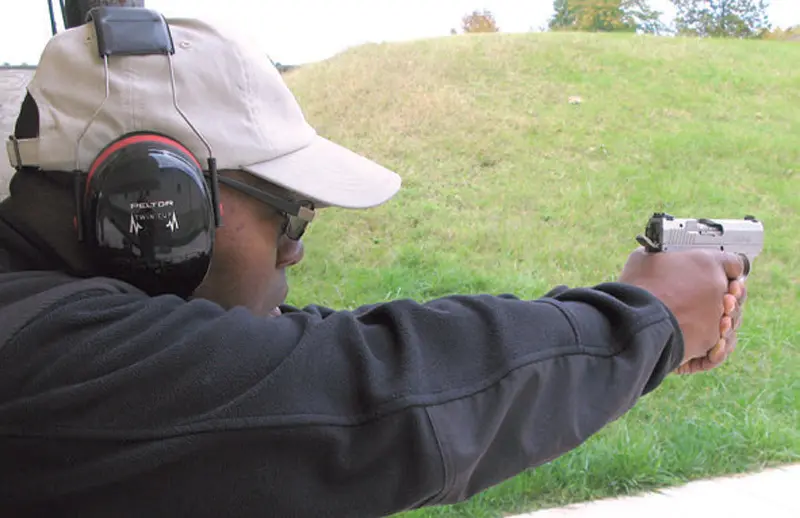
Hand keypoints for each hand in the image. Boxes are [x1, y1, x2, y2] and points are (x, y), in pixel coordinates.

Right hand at [619, 248, 745, 372]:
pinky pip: (720, 341)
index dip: (725, 269)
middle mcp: (720, 288)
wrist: (637, 322)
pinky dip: (710, 340)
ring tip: (695, 319)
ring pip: (730, 319)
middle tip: (703, 297)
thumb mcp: (644, 258)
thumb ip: (661, 257)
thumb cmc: (639, 288)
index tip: (715, 273)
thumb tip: (656, 258)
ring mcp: (718, 316)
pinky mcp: (710, 340)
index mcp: (708, 263)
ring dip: (716, 318)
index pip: (733, 263)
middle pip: (735, 293)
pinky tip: (696, 335)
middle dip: (722, 295)